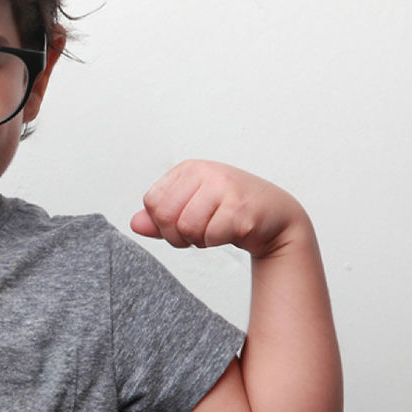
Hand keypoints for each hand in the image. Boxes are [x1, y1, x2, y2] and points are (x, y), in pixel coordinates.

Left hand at [130, 160, 305, 258]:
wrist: (277, 216)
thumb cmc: (230, 210)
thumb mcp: (191, 208)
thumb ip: (160, 217)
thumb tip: (134, 224)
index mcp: (189, 169)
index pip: (152, 202)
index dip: (160, 222)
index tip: (180, 223)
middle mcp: (206, 173)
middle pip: (164, 215)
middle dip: (176, 235)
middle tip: (196, 234)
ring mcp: (225, 188)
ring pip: (186, 227)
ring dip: (197, 240)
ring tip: (213, 231)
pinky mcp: (240, 209)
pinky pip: (210, 237)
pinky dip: (215, 243)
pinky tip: (230, 232)